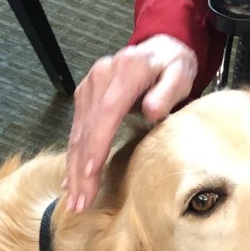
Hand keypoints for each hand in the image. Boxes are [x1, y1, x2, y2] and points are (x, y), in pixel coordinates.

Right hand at [64, 35, 197, 211]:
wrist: (160, 48)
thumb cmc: (173, 66)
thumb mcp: (179, 75)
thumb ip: (167, 92)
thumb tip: (152, 111)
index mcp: (125, 72)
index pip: (107, 113)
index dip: (97, 144)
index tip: (91, 171)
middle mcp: (101, 78)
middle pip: (87, 129)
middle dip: (82, 169)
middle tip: (81, 202)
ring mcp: (90, 87)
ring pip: (78, 134)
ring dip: (74, 170)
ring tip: (75, 200)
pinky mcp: (86, 97)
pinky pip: (77, 131)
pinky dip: (73, 158)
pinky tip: (70, 181)